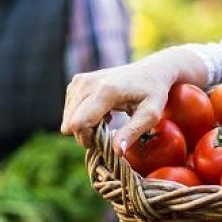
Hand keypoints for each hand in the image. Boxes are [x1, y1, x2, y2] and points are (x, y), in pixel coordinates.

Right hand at [61, 47, 207, 153]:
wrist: (151, 70)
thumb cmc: (154, 93)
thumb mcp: (151, 115)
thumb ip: (133, 133)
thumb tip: (117, 152)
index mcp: (106, 91)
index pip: (79, 123)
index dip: (88, 139)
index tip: (106, 141)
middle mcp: (88, 83)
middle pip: (70, 123)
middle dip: (86, 134)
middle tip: (109, 131)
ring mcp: (80, 80)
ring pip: (68, 118)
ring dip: (85, 125)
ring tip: (108, 119)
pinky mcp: (77, 81)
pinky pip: (70, 109)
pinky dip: (83, 115)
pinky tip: (102, 111)